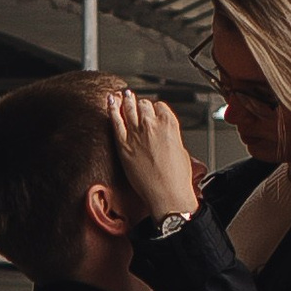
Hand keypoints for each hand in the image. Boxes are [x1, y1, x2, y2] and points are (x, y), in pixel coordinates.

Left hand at [108, 87, 200, 225]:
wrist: (167, 194)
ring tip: (123, 96)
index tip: (153, 111)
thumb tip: (163, 137)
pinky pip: (115, 121)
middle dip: (140, 104)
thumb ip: (169, 138)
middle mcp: (152, 125)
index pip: (160, 106)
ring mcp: (136, 133)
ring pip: (128, 108)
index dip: (155, 109)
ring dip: (126, 100)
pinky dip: (112, 109)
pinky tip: (110, 102)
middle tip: (136, 101)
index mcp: (169, 124)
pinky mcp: (123, 144)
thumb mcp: (180, 150)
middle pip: (143, 105)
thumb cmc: (176, 178)